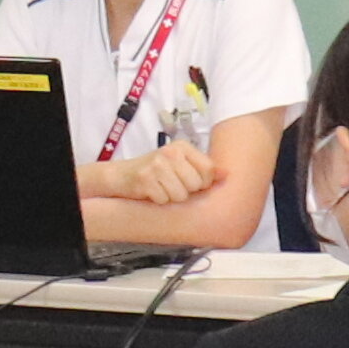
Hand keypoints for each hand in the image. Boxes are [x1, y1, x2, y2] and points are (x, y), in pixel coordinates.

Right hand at [103, 142, 219, 207]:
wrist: (121, 176)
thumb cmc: (154, 172)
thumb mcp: (180, 165)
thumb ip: (203, 168)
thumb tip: (227, 175)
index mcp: (182, 147)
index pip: (209, 170)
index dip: (203, 183)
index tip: (192, 183)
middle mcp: (170, 152)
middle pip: (196, 184)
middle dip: (186, 191)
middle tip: (172, 185)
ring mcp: (156, 165)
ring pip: (181, 195)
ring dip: (171, 197)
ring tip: (161, 188)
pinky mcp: (145, 179)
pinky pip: (164, 200)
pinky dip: (158, 201)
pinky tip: (151, 192)